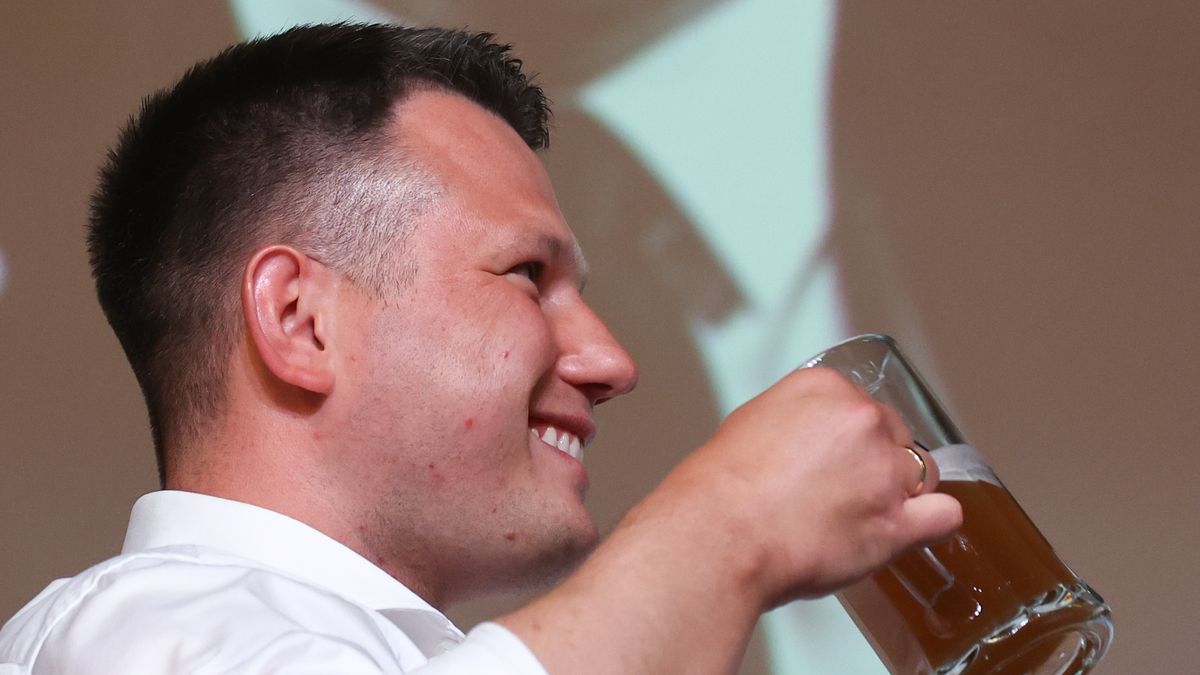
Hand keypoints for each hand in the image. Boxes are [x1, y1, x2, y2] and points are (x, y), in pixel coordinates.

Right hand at [499, 368, 962, 673]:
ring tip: (857, 517)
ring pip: (921, 473)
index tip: (833, 459)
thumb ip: (796, 423)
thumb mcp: (750, 424)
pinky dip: (931, 522)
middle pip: (894, 435)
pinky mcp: (897, 520)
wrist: (718, 536)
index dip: (848, 439)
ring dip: (896, 493)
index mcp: (825, 388)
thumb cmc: (718, 491)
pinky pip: (943, 514)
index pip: (861, 405)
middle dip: (873, 463)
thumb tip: (810, 442)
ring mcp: (885, 469)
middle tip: (836, 494)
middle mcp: (862, 418)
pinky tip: (909, 529)